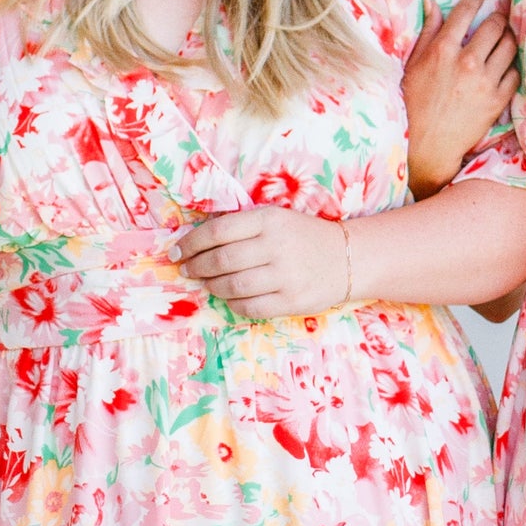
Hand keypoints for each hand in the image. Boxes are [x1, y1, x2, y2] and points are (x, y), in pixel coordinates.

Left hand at [178, 208, 352, 318]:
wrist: (347, 258)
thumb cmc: (303, 237)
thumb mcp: (275, 219)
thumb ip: (240, 227)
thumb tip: (196, 243)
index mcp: (268, 219)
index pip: (217, 231)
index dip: (190, 243)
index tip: (177, 252)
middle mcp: (276, 246)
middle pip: (221, 260)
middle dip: (197, 267)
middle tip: (188, 270)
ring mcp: (285, 276)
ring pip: (232, 285)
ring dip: (212, 286)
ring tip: (208, 283)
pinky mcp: (292, 301)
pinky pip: (250, 307)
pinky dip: (233, 303)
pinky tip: (231, 297)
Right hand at [400, 0, 518, 194]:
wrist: (428, 144)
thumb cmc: (415, 104)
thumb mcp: (412, 66)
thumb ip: (427, 33)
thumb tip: (432, 3)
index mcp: (443, 50)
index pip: (466, 12)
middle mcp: (467, 62)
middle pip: (495, 26)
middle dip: (498, 16)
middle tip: (497, 16)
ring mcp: (485, 82)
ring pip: (509, 46)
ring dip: (508, 37)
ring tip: (504, 37)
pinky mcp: (497, 100)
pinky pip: (514, 73)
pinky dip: (511, 66)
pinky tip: (504, 65)